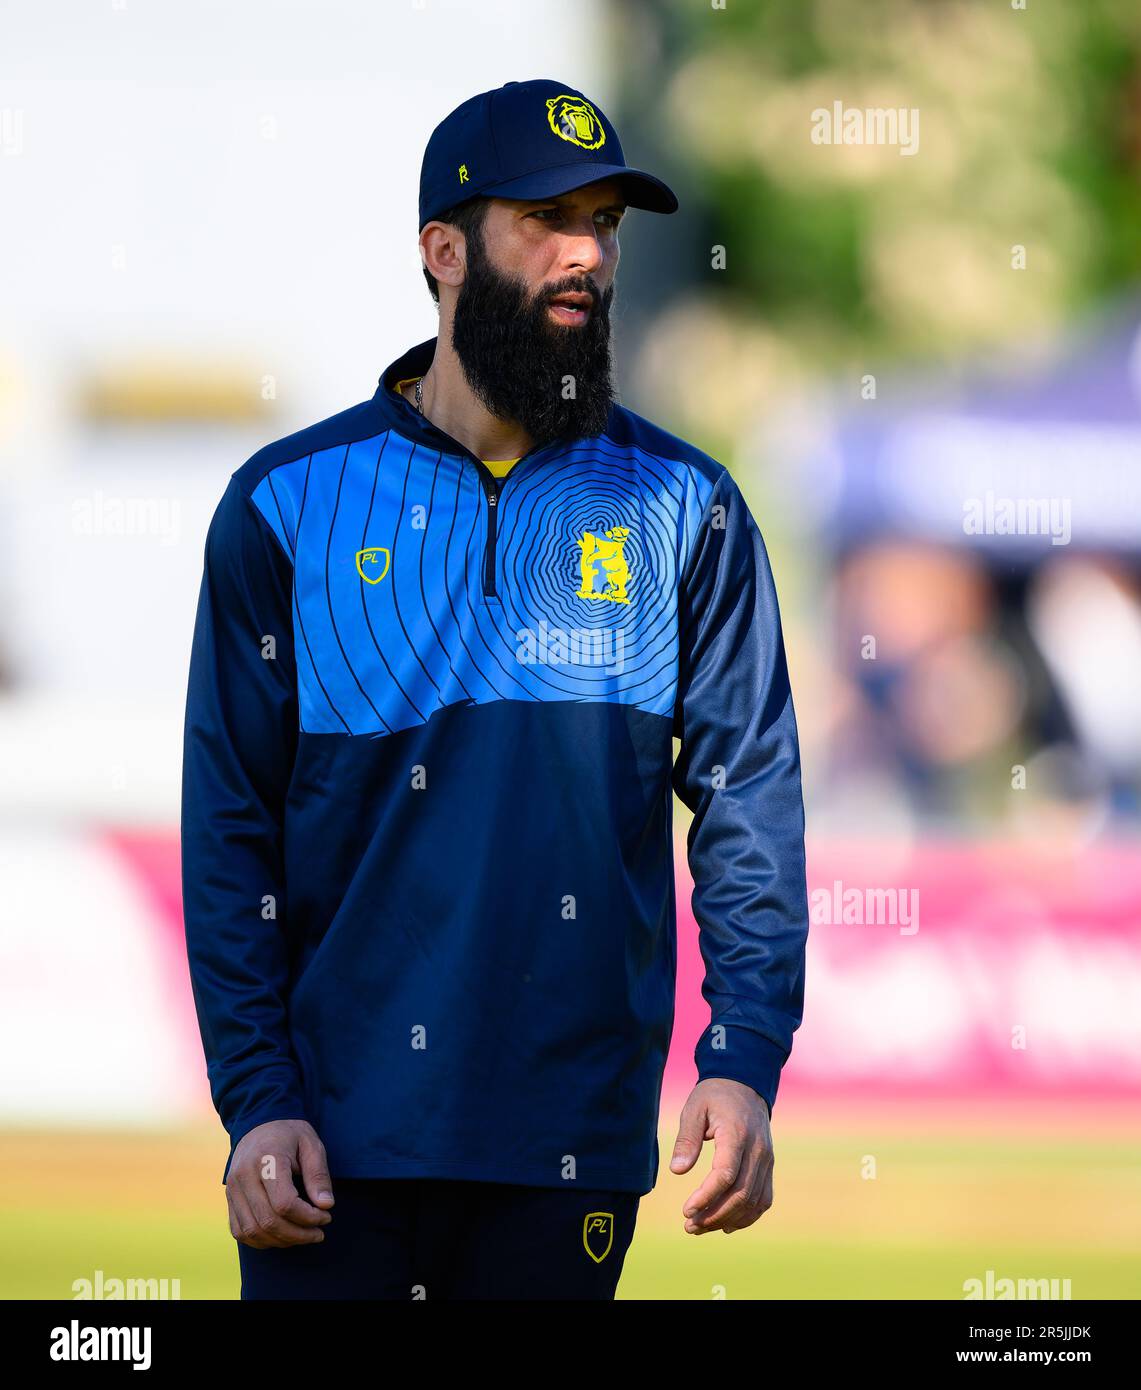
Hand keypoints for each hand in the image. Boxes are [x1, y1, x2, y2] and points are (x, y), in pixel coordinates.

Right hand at [226, 1118, 334, 1247]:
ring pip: (253, 1231)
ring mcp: (232, 1189)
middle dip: (298, 1234)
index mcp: (266, 1159)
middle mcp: (243, 1176)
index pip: (284, 1203)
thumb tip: (326, 1205)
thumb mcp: (311, 1144)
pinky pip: (240, 1231)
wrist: (259, 1124)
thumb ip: (318, 1175)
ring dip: (281, 1241)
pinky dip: (261, 1240)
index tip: (326, 1216)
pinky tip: (282, 1236)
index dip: (307, 1217)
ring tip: (303, 1236)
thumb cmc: (289, 1134)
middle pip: (268, 1221)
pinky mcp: (229, 1199)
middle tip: (318, 1233)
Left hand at [669, 1078, 772, 1234]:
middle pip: (741, 1194)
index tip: (686, 1210)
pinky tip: (726, 1224)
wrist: (745, 1084)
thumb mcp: (694, 1109)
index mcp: (737, 1134)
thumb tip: (677, 1171)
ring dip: (728, 1220)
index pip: (726, 1175)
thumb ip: (686, 1140)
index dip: (706, 1197)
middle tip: (689, 1226)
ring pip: (753, 1201)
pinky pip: (764, 1198)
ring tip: (701, 1227)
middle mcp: (757, 1150)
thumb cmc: (714, 1096)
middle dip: (714, 1215)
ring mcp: (767, 1159)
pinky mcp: (769, 1166)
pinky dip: (747, 1216)